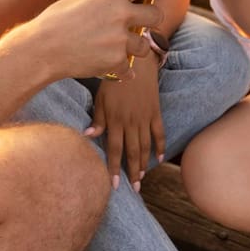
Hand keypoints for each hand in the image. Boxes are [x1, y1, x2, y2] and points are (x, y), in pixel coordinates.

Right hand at [17, 0, 169, 81]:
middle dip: (151, 18)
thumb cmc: (56, 19)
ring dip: (136, 46)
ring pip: (146, 44)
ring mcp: (120, 41)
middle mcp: (121, 15)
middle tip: (141, 22)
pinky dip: (122, 69)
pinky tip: (111, 65)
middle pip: (156, 15)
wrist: (42, 49)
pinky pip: (130, 67)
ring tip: (118, 46)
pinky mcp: (116, 62)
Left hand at [85, 57, 165, 190]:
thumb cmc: (113, 77)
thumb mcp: (101, 97)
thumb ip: (97, 118)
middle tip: (135, 189)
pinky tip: (160, 159)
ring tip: (143, 178)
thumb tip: (88, 136)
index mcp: (115, 119)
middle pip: (132, 152)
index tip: (115, 185)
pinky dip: (161, 146)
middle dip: (133, 172)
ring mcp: (145, 118)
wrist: (137, 61)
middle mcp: (131, 122)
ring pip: (145, 146)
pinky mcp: (156, 112)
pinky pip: (160, 133)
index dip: (114, 168)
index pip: (115, 149)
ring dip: (144, 163)